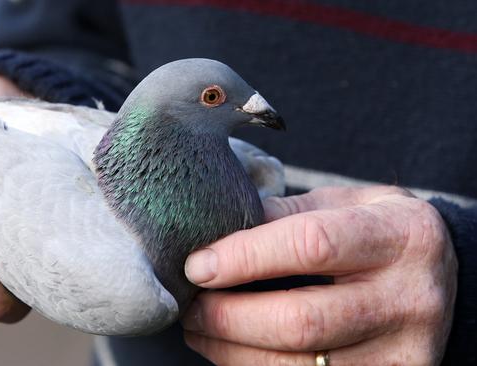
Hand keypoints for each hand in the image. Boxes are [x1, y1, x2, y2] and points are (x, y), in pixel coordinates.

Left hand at [182, 186, 456, 364]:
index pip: (311, 245)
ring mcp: (403, 352)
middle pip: (302, 320)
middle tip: (190, 306)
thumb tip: (215, 237)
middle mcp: (408, 299)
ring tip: (199, 329)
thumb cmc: (377, 233)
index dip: (245, 257)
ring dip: (232, 351)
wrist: (441, 279)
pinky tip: (231, 350)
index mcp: (399, 237)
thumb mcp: (343, 204)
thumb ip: (285, 213)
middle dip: (228, 317)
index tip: (197, 265)